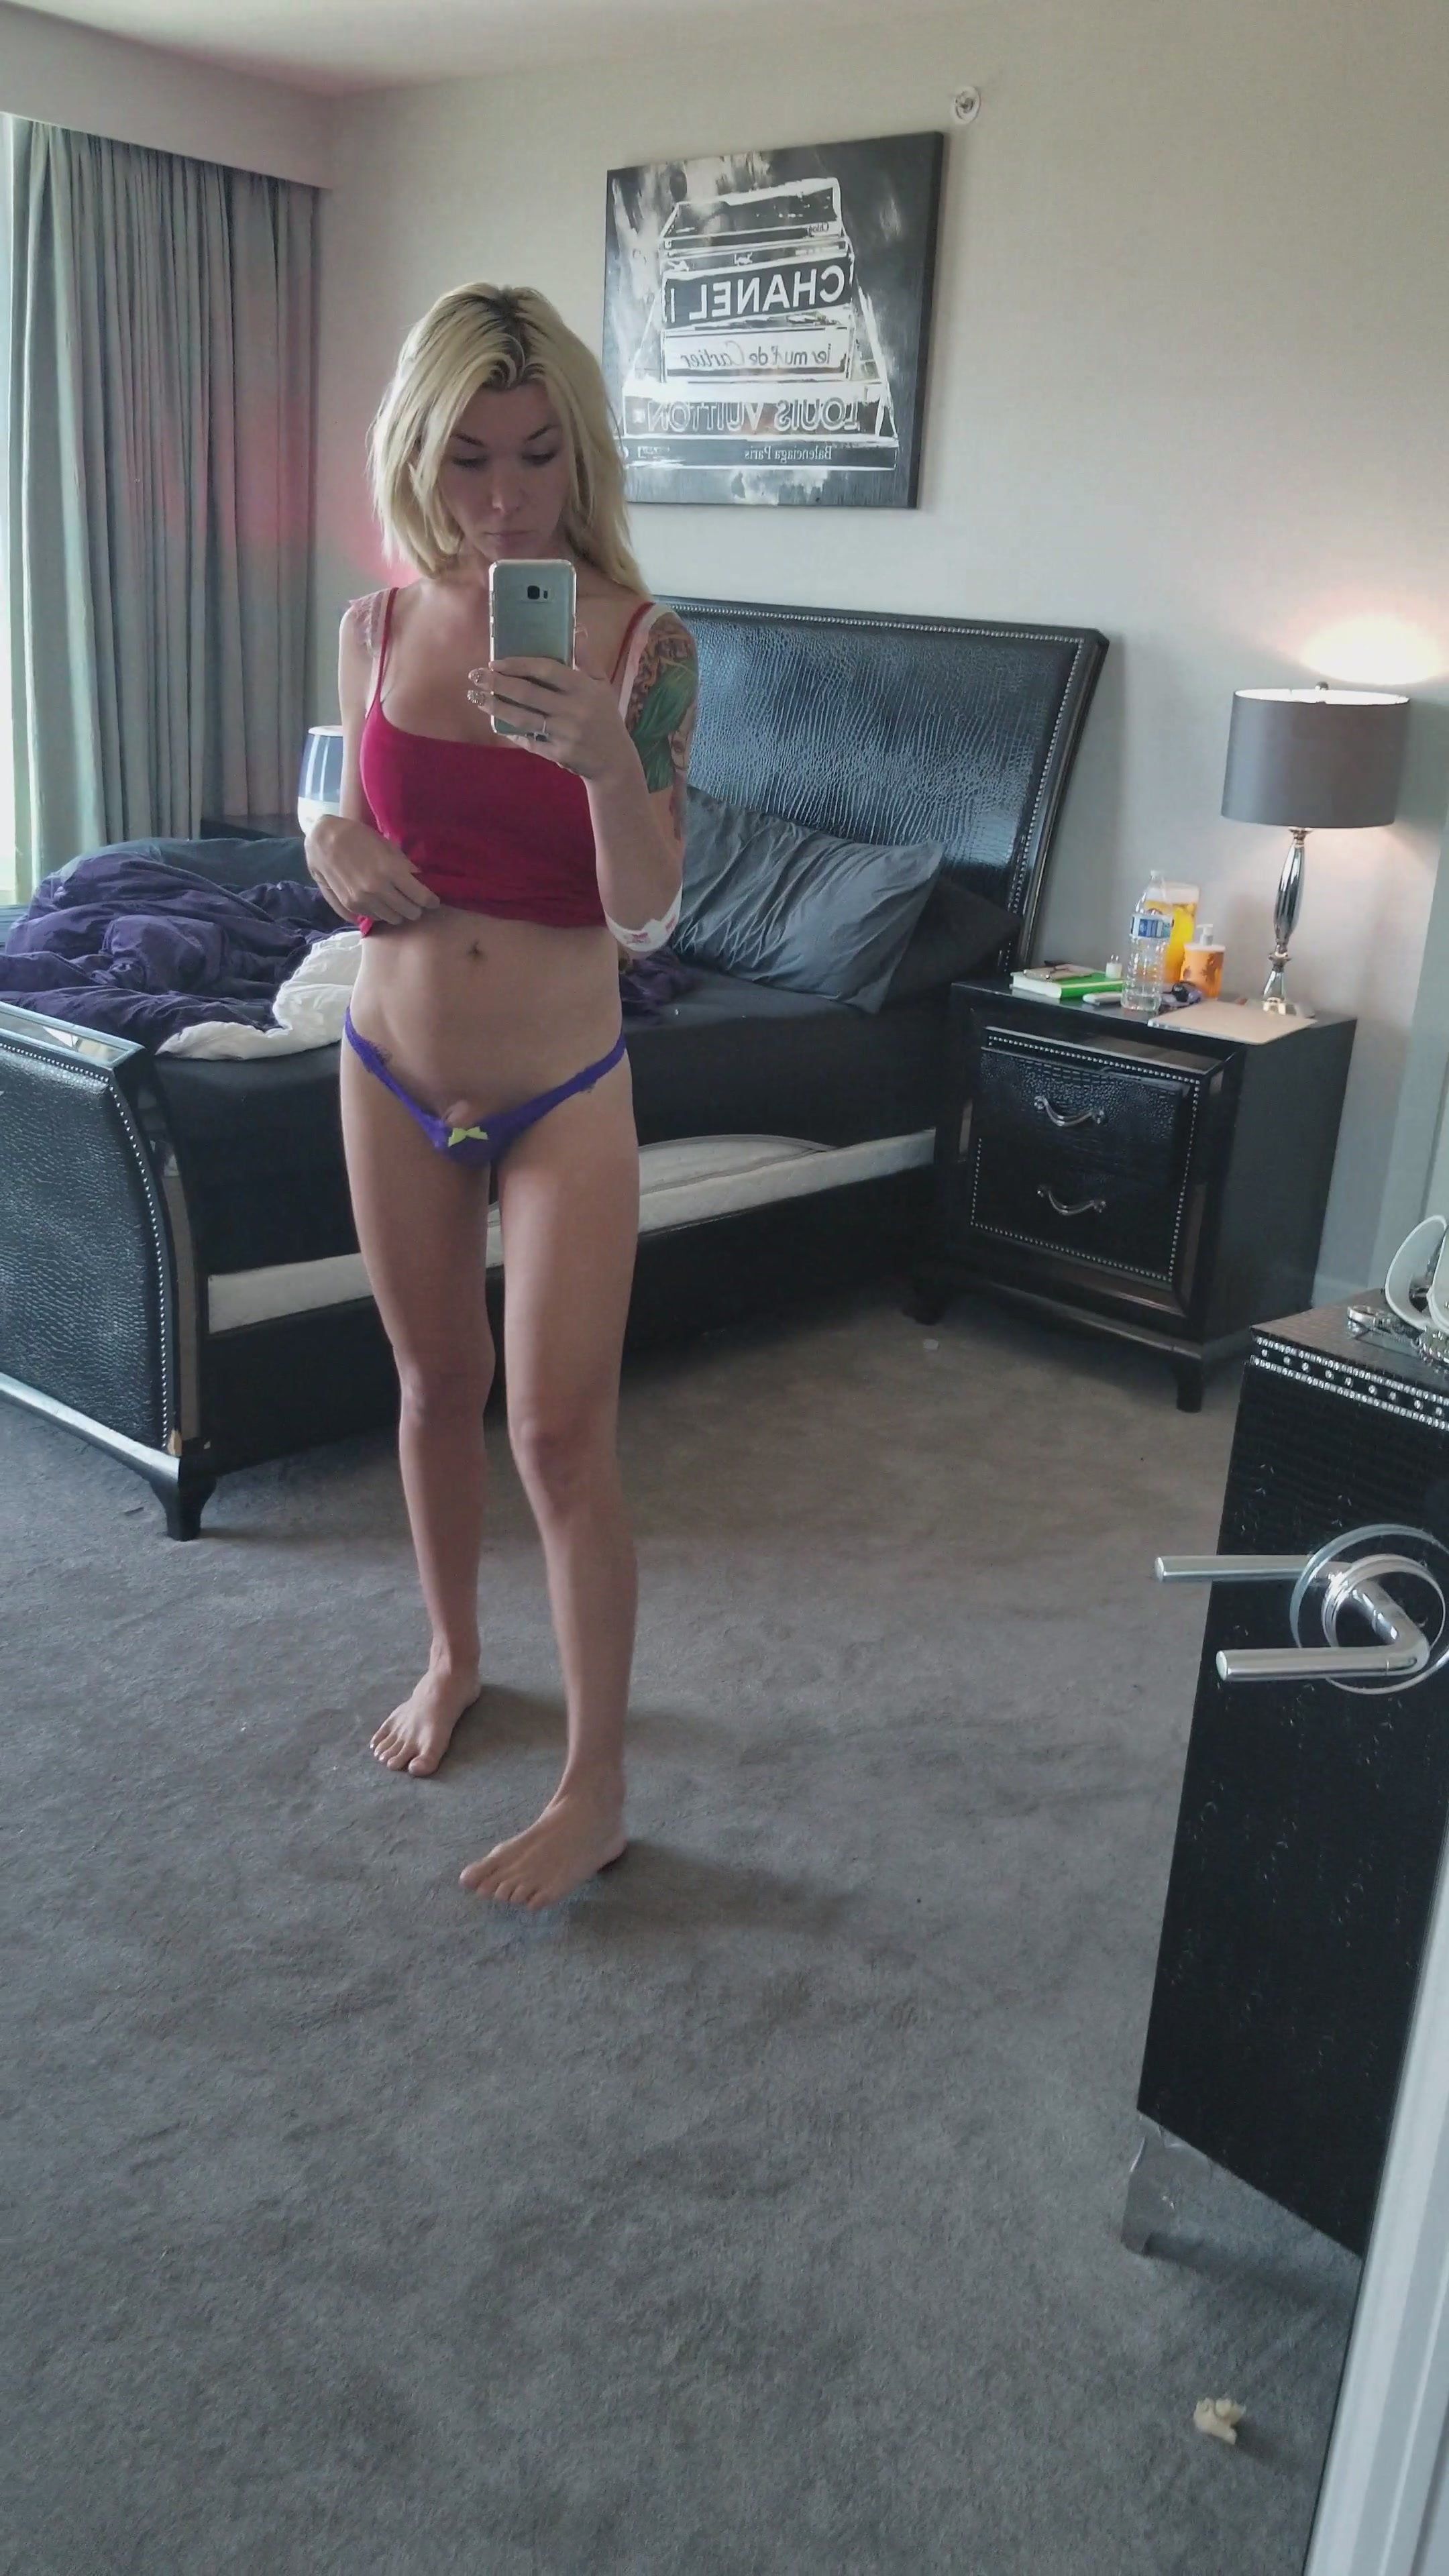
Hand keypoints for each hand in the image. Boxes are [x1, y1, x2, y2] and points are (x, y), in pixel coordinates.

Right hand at [305, 814, 439, 925]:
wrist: (323, 840)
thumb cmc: (357, 836)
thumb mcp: (386, 846)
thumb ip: (405, 867)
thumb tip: (420, 882)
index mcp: (390, 871)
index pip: (422, 897)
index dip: (431, 901)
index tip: (433, 900)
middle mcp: (377, 890)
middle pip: (410, 912)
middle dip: (415, 907)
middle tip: (414, 900)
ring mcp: (363, 901)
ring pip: (393, 919)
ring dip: (398, 912)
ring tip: (397, 901)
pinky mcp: (350, 906)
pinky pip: (375, 918)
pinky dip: (381, 912)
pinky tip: (379, 902)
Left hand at [466, 630, 631, 784]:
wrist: (615, 761)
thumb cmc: (606, 718)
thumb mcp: (602, 685)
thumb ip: (586, 658)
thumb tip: (577, 628)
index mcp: (583, 688)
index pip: (546, 670)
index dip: (519, 664)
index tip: (496, 662)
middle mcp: (573, 710)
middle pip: (528, 693)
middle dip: (498, 684)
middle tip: (476, 676)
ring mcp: (565, 733)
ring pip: (523, 718)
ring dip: (496, 707)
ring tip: (477, 698)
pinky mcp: (558, 753)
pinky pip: (529, 741)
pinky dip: (512, 732)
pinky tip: (496, 723)